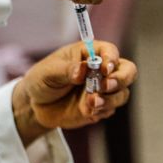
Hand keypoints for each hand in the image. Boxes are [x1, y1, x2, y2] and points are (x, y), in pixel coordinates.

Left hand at [11, 41, 136, 144]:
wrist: (35, 105)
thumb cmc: (41, 80)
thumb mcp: (48, 72)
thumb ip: (67, 70)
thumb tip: (83, 69)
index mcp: (88, 54)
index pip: (110, 51)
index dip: (111, 59)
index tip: (104, 70)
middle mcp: (100, 70)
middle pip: (127, 71)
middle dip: (120, 79)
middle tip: (104, 87)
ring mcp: (102, 89)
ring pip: (122, 93)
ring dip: (110, 99)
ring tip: (90, 103)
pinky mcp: (100, 107)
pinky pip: (110, 109)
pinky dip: (102, 111)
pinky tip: (87, 111)